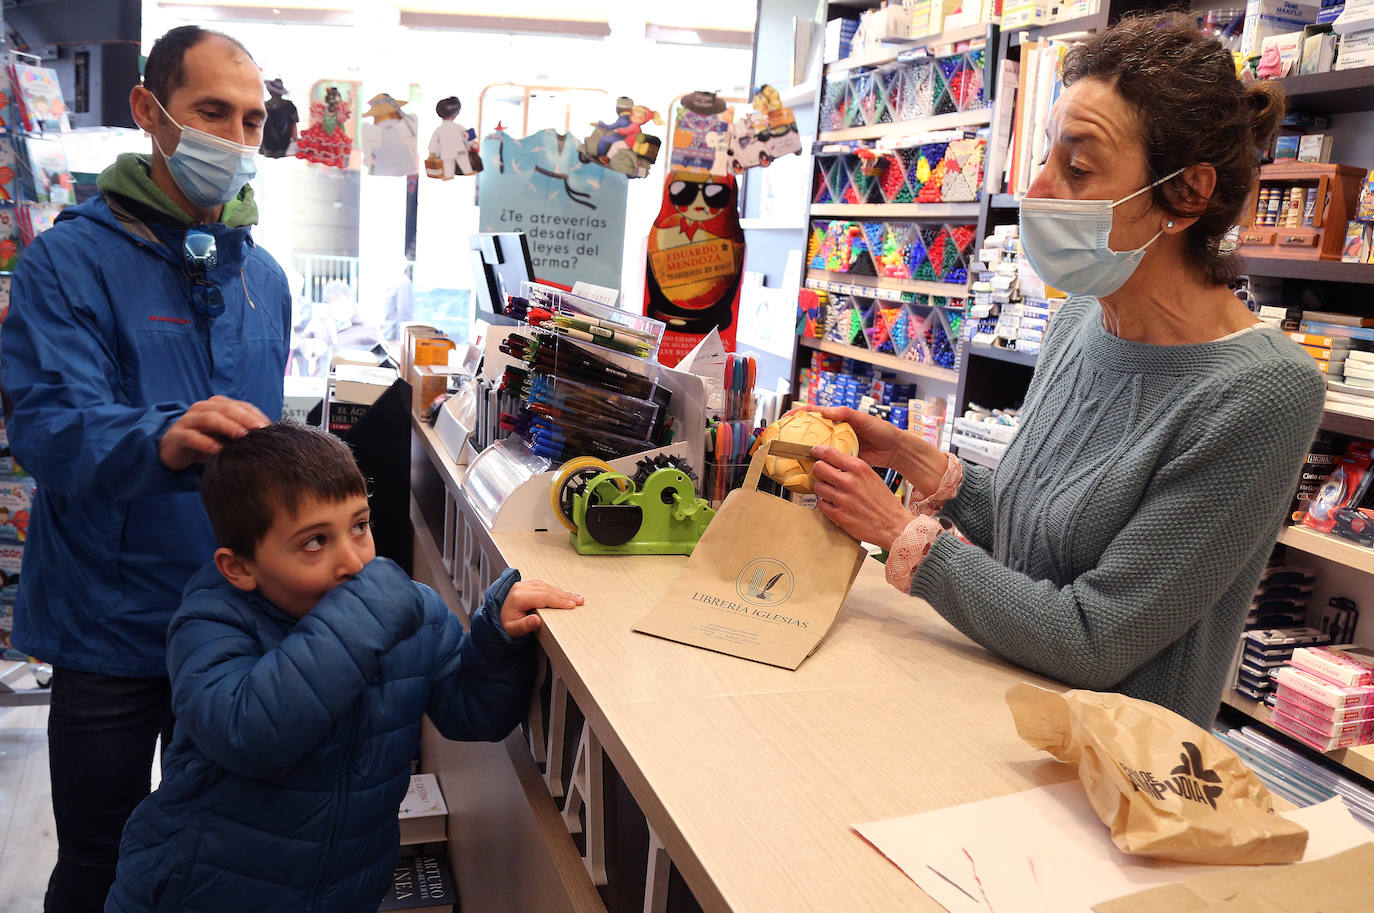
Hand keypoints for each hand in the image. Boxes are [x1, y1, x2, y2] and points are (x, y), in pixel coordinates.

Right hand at [159, 396, 270, 470]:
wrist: (176, 450)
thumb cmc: (205, 441)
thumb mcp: (226, 436)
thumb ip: (242, 432)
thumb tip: (268, 437)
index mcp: (217, 405)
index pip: (240, 406)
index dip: (255, 415)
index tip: (269, 427)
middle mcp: (202, 408)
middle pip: (226, 409)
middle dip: (244, 419)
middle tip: (259, 431)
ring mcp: (188, 420)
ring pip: (209, 418)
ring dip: (227, 426)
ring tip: (241, 437)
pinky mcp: (177, 435)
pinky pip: (191, 436)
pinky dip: (205, 442)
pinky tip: (217, 450)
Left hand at [500, 580, 582, 637]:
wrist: (493, 619)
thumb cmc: (503, 625)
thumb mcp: (512, 630)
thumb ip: (524, 625)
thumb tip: (536, 620)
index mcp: (518, 597)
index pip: (543, 597)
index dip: (559, 601)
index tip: (571, 605)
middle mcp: (520, 588)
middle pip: (547, 590)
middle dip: (565, 596)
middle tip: (579, 601)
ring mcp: (522, 585)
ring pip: (546, 586)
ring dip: (561, 592)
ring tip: (575, 598)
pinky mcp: (524, 585)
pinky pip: (542, 585)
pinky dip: (554, 589)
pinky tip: (562, 593)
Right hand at [800, 405, 945, 493]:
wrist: (895, 450)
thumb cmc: (882, 430)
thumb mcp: (864, 419)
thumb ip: (846, 414)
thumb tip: (825, 410)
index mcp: (839, 418)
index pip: (814, 413)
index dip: (798, 414)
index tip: (786, 418)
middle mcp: (836, 430)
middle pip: (811, 430)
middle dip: (796, 433)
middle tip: (783, 438)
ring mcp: (838, 445)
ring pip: (817, 446)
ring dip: (804, 449)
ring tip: (791, 454)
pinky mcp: (842, 458)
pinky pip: (826, 460)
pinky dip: (817, 463)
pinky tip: (808, 467)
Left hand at [811, 445, 912, 550]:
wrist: (894, 525)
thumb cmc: (883, 501)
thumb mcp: (871, 476)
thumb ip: (853, 468)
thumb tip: (834, 462)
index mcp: (859, 468)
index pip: (829, 453)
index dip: (818, 451)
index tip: (815, 452)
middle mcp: (849, 481)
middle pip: (818, 468)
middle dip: (819, 471)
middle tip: (823, 475)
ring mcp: (842, 499)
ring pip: (818, 487)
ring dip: (823, 489)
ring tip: (833, 493)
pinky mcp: (838, 515)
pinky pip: (821, 504)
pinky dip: (826, 505)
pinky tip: (836, 505)